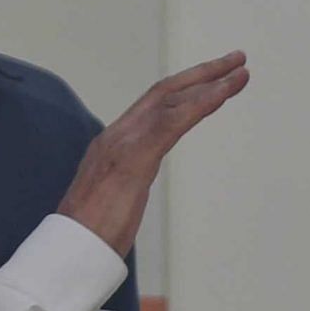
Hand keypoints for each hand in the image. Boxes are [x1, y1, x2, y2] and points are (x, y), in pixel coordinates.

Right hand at [57, 52, 249, 257]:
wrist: (69, 250)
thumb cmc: (89, 233)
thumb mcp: (111, 199)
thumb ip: (124, 183)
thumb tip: (131, 185)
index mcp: (113, 143)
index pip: (153, 105)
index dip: (185, 88)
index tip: (213, 79)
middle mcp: (118, 135)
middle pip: (166, 91)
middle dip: (203, 73)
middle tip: (237, 61)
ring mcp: (125, 144)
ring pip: (172, 100)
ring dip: (210, 83)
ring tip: (240, 72)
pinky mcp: (135, 159)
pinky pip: (173, 122)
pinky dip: (200, 104)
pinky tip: (222, 94)